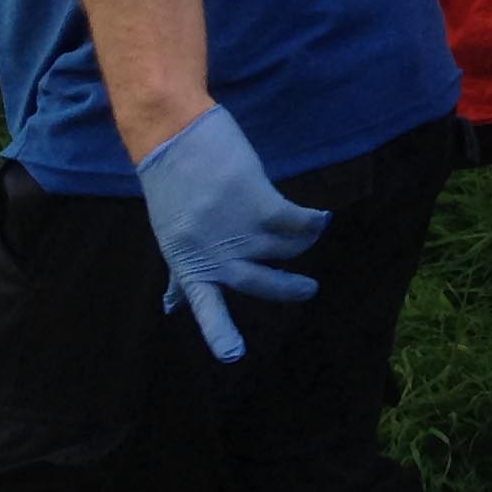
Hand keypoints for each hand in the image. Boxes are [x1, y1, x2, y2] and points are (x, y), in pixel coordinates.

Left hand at [135, 106, 329, 363]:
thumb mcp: (172, 238)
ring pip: (285, 248)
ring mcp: (235, 226)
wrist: (174, 135)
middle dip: (289, 289)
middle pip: (261, 282)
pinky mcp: (256, 199)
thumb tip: (170, 308)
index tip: (233, 357)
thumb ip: (179, 274)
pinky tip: (321, 217)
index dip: (220, 333)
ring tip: (305, 230)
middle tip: (308, 289)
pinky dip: (311, 221)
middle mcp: (213, 251)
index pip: (204, 306)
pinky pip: (296, 221)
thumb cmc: (173, 187)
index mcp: (189, 264)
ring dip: (300, 241)